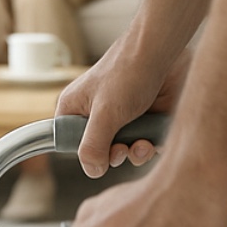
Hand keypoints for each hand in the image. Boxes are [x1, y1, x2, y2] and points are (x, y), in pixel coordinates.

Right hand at [55, 38, 189, 176]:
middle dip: (114, 154)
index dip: (84, 152)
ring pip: (124, 150)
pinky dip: (150, 146)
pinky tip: (154, 140)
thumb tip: (92, 171)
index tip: (100, 156)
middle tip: (123, 149)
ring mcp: (120, 117)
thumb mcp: (104, 114)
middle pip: (99, 150)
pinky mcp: (142, 120)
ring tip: (144, 144)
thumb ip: (93, 145)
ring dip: (136, 153)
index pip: (67, 140)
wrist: (160, 56)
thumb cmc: (126, 74)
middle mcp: (95, 114)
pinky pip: (143, 144)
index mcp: (74, 107)